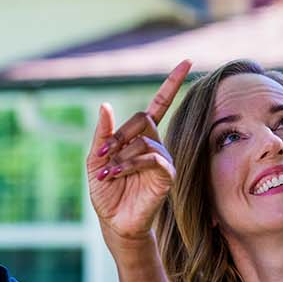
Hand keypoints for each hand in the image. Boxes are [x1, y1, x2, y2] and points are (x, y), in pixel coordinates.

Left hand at [88, 60, 190, 253]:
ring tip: (107, 173)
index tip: (186, 61)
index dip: (172, 84)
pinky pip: (153, 158)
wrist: (113, 221)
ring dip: (121, 156)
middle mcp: (155, 144)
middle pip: (142, 119)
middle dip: (119, 135)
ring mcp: (163, 159)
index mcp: (139, 137)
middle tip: (103, 156)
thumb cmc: (106, 191)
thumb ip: (102, 135)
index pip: (159, 105)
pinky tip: (116, 174)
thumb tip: (104, 105)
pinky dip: (130, 164)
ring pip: (145, 140)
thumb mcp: (96, 160)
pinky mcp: (167, 175)